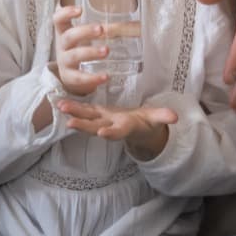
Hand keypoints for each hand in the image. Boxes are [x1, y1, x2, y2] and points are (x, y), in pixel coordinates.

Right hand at [52, 5, 109, 96]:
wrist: (72, 76)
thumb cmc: (82, 49)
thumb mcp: (87, 37)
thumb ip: (107, 29)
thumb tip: (139, 24)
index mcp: (65, 32)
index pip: (58, 19)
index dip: (66, 13)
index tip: (80, 10)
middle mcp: (62, 46)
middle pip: (68, 36)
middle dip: (84, 31)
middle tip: (100, 29)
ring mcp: (64, 62)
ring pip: (74, 56)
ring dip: (90, 52)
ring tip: (106, 50)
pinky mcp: (70, 78)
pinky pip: (79, 78)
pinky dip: (93, 77)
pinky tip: (105, 76)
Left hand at [54, 98, 177, 158]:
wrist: (138, 128)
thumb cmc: (147, 122)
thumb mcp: (157, 119)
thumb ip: (163, 117)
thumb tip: (175, 117)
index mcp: (125, 127)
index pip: (118, 132)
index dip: (111, 133)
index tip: (103, 133)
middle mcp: (111, 125)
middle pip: (96, 127)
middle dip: (83, 125)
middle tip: (69, 123)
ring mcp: (102, 120)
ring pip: (86, 118)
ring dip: (73, 114)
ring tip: (60, 107)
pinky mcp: (97, 114)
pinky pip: (83, 111)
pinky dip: (72, 107)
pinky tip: (59, 102)